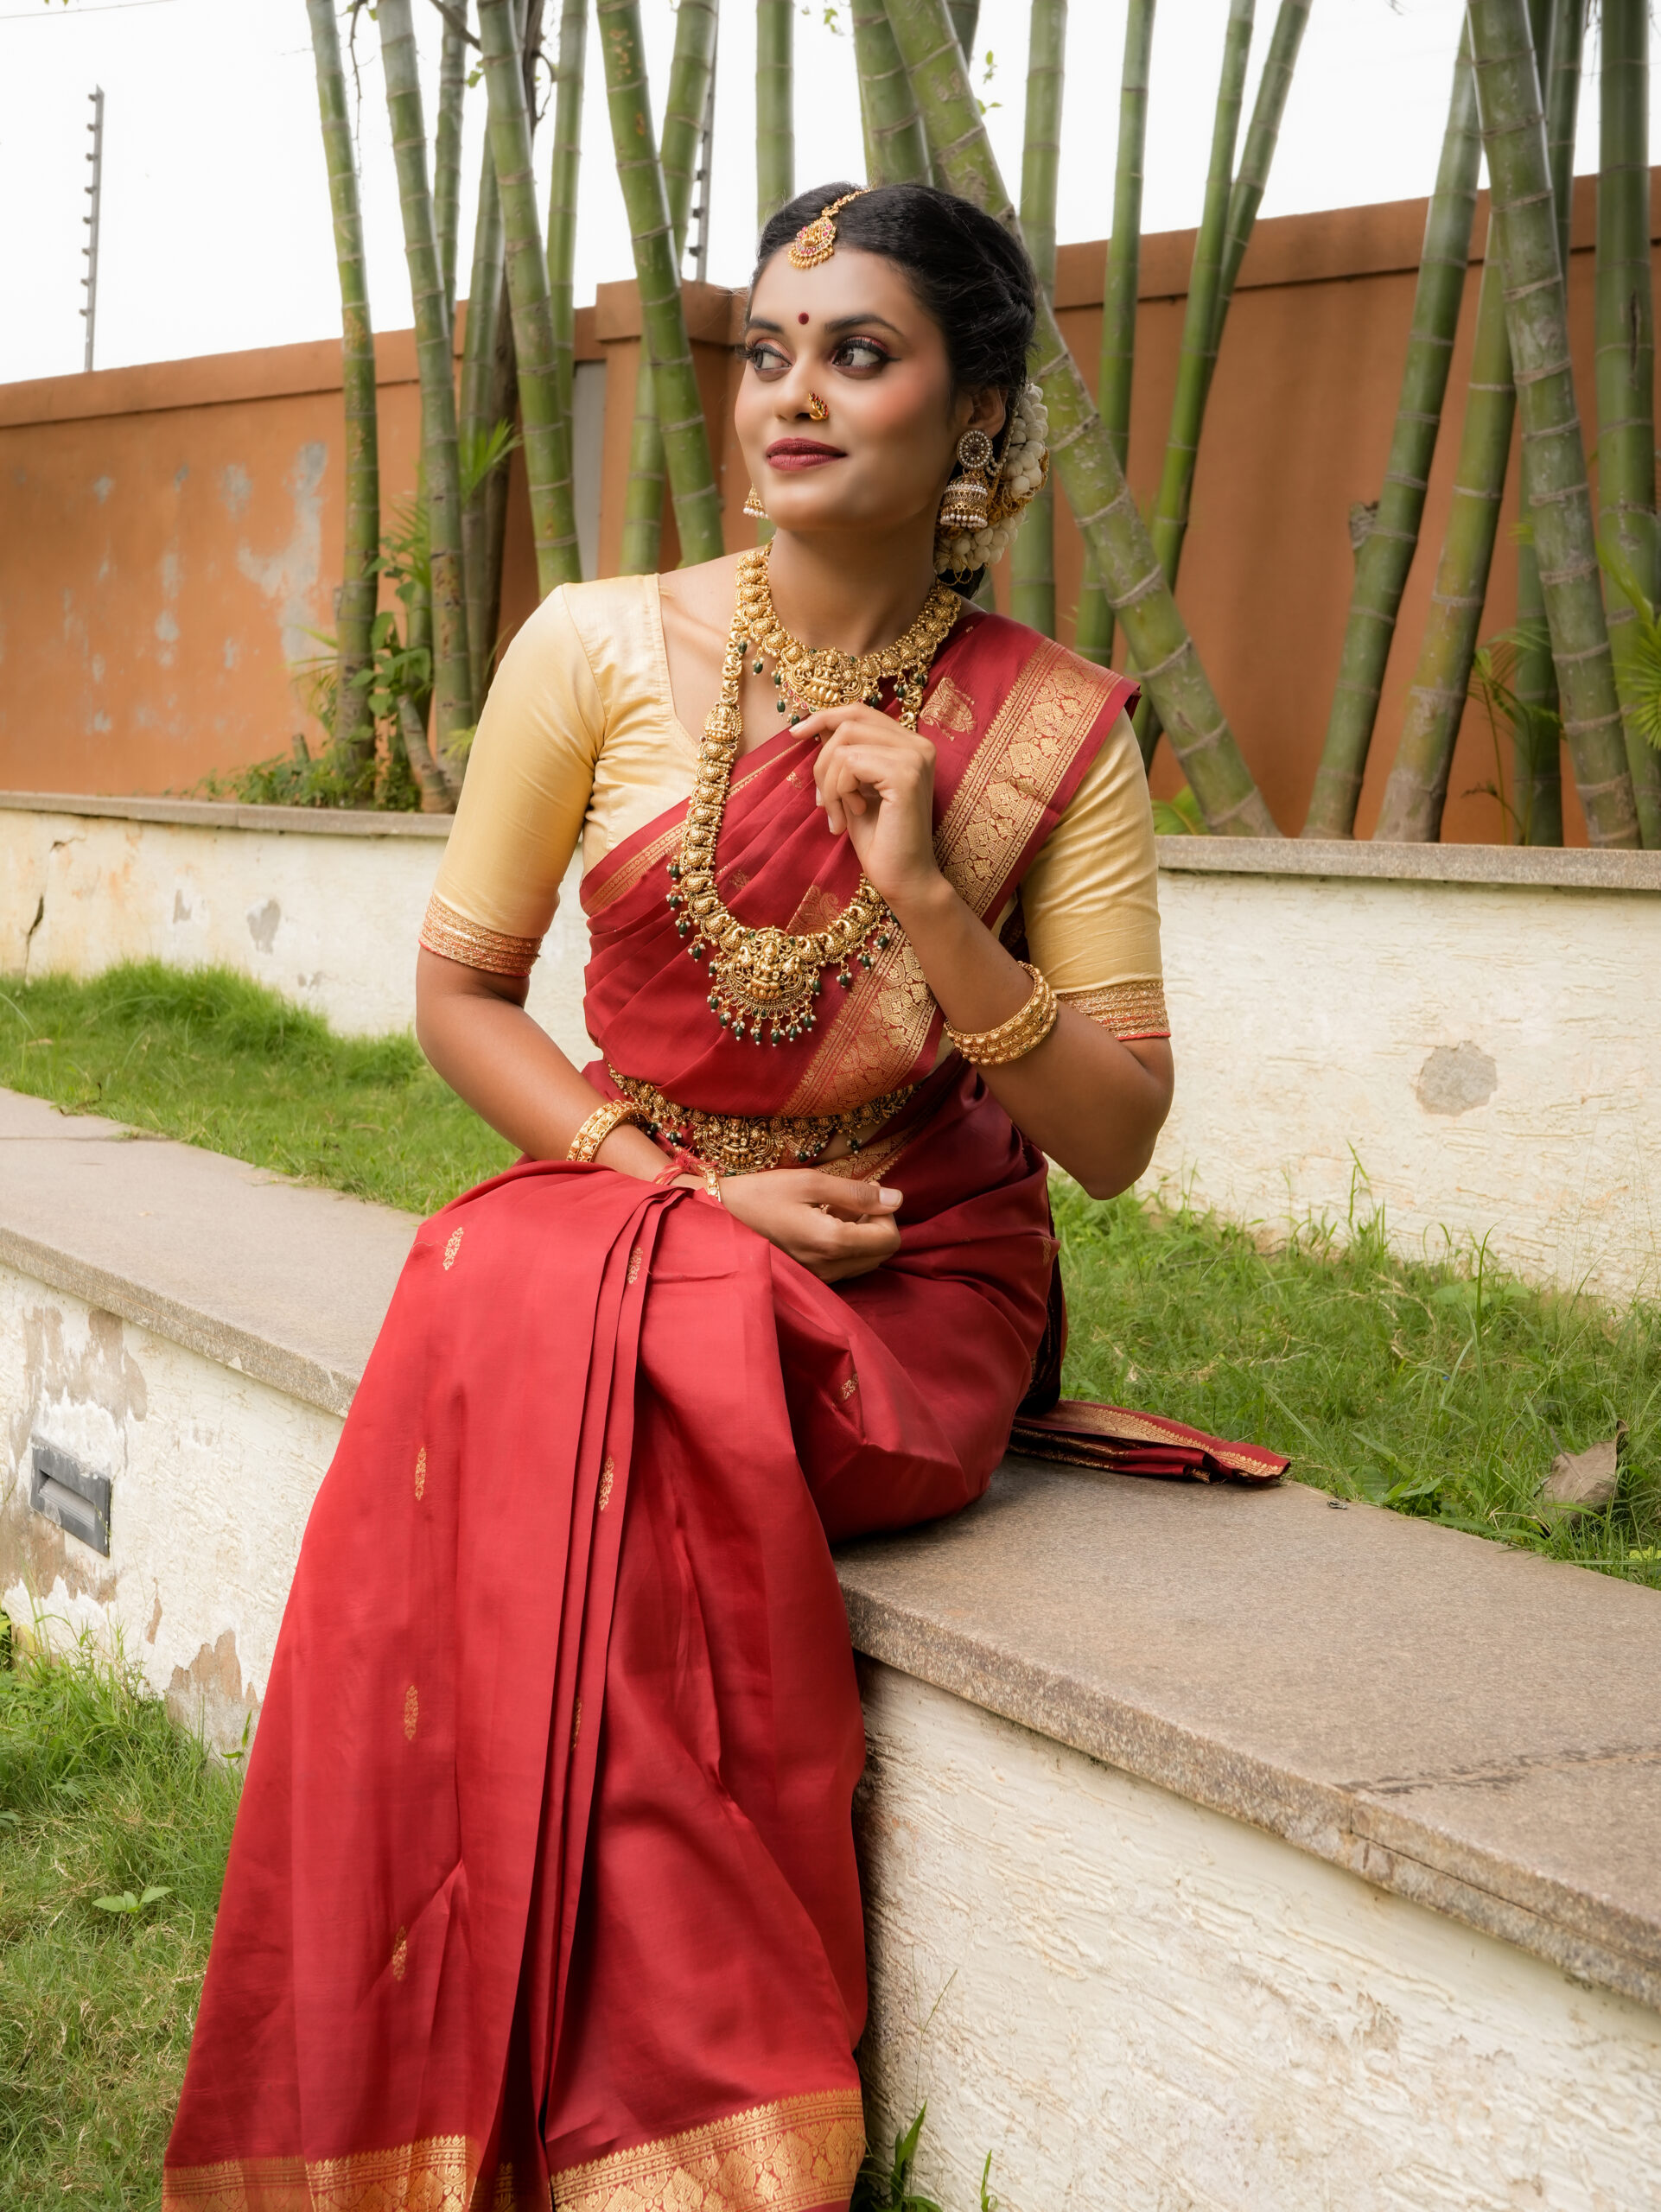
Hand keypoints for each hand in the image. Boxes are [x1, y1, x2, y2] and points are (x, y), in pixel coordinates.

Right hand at [701, 1167, 902, 1281]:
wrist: (720, 1218)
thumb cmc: (761, 1194)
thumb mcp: (810, 1183)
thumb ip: (856, 1193)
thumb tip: (896, 1199)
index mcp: (832, 1243)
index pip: (890, 1239)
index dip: (887, 1213)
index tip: (869, 1190)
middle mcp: (830, 1268)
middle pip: (882, 1252)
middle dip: (878, 1223)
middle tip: (857, 1196)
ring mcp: (820, 1277)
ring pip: (866, 1260)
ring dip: (863, 1233)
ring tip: (838, 1207)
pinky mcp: (810, 1277)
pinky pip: (846, 1265)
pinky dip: (847, 1244)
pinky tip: (826, 1222)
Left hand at [795, 703, 943, 915]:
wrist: (903, 879)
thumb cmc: (879, 840)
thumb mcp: (854, 789)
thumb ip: (845, 756)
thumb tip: (819, 726)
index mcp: (910, 745)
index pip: (861, 711)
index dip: (824, 717)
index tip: (795, 734)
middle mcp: (918, 745)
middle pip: (849, 723)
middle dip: (823, 762)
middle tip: (824, 801)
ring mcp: (915, 757)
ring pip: (845, 743)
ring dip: (829, 782)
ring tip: (838, 814)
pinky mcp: (905, 774)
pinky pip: (849, 763)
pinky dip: (839, 791)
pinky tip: (853, 815)